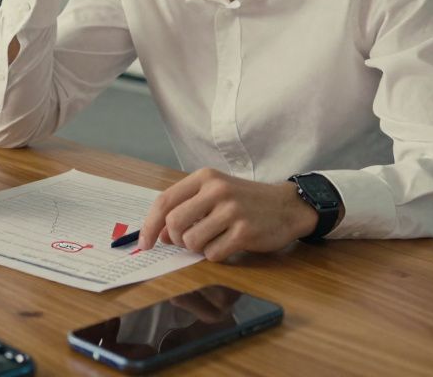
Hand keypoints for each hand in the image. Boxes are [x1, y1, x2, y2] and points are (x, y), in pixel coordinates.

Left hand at [137, 168, 317, 261]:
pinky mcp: (244, 231)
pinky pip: (212, 253)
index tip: (145, 243)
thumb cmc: (245, 201)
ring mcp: (232, 210)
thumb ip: (187, 208)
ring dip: (197, 249)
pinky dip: (215, 255)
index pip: (164, 201)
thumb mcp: (215, 193)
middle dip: (176, 240)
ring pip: (192, 241)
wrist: (287, 206)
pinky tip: (227, 245)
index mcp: (205, 177)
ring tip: (213, 240)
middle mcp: (217, 190)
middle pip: (174, 223)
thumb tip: (160, 236)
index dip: (150, 225)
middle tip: (188, 242)